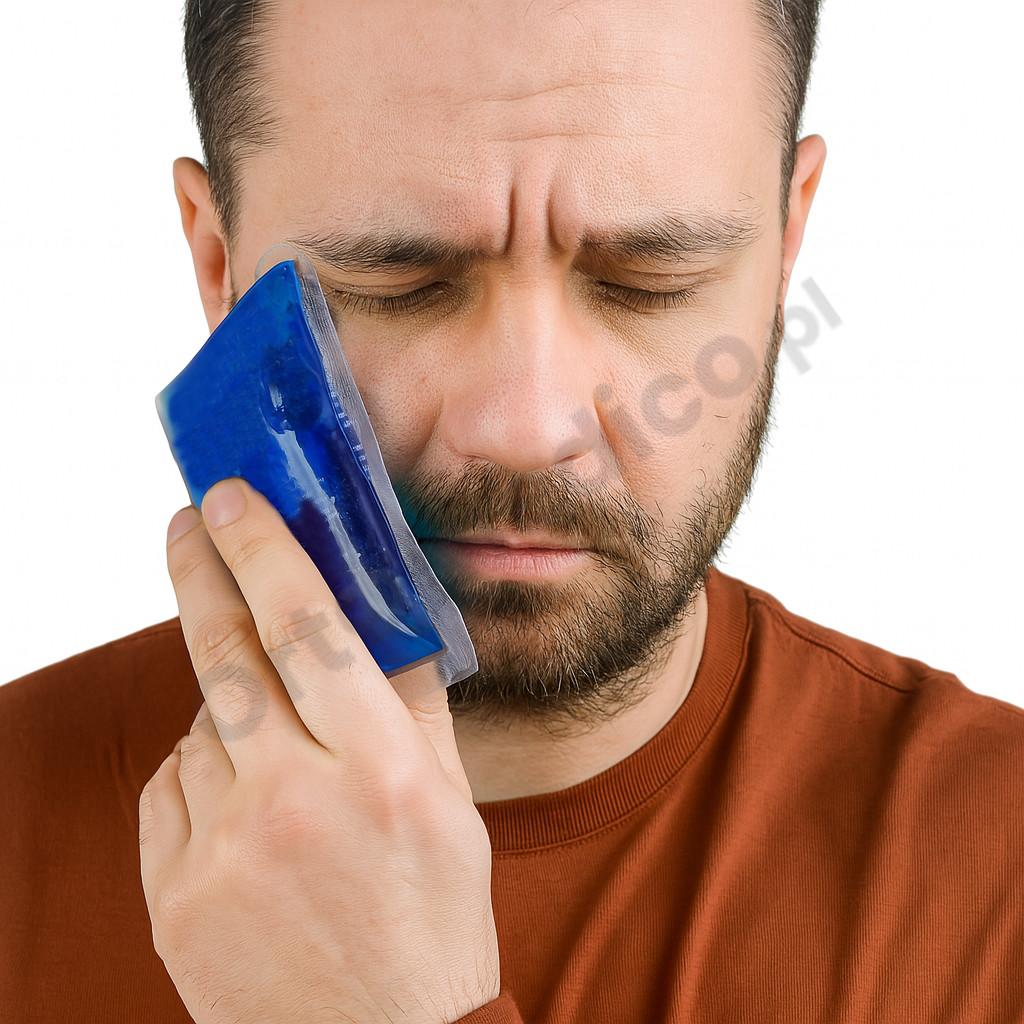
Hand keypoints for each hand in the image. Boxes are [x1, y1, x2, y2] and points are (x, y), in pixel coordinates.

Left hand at [139, 477, 499, 1023]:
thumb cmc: (429, 922)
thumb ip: (412, 701)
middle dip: (201, 572)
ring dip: (230, 711)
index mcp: (379, 769)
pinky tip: (246, 809)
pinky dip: (202, 773)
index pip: (308, 628)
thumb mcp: (449, 802)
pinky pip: (170, 790)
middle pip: (226, 655)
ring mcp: (223, 851)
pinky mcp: (173, 895)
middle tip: (190, 523)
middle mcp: (295, 801)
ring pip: (201, 727)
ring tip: (277, 756)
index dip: (264, 551)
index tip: (233, 499)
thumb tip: (382, 612)